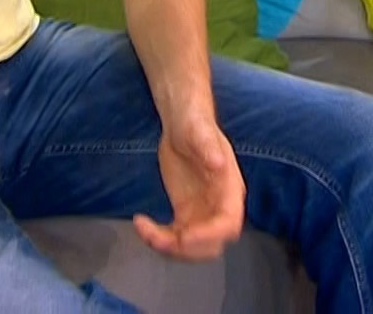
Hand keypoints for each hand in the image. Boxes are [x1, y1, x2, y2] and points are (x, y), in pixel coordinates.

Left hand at [133, 113, 245, 261]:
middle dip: (186, 249)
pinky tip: (142, 224)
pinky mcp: (184, 214)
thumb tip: (219, 164)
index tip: (184, 237)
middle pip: (211, 244)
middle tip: (158, 238)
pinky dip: (158, 239)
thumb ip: (209, 147)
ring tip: (145, 230)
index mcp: (230, 189)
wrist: (182, 124)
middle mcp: (219, 207)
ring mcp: (202, 214)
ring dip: (168, 248)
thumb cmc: (195, 124)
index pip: (227, 223)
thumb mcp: (200, 131)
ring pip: (191, 247)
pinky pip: (175, 237)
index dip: (209, 236)